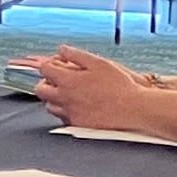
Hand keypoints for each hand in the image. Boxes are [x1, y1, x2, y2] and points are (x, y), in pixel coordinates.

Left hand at [32, 48, 161, 133]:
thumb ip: (77, 55)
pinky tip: (79, 107)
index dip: (49, 65)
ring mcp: (69, 114)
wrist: (135, 110)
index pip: (44, 69)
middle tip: (59, 81)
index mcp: (67, 81)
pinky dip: (65, 111)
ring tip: (70, 94)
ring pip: (49, 106)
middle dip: (46, 83)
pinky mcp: (78, 126)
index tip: (57, 65)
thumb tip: (62, 50)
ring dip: (54, 98)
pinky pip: (63, 119)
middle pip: (41, 90)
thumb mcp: (99, 63)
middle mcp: (64, 98)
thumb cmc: (120, 86)